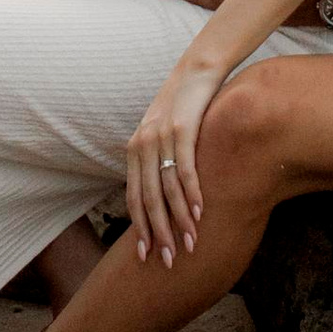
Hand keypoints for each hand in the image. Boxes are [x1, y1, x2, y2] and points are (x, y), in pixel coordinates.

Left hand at [126, 56, 217, 263]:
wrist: (198, 70)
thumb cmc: (184, 108)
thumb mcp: (164, 136)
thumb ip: (160, 163)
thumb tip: (163, 200)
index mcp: (134, 150)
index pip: (133, 198)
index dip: (140, 229)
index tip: (147, 256)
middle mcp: (142, 145)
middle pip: (148, 199)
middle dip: (159, 233)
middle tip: (169, 261)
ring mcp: (160, 137)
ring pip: (166, 189)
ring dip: (179, 220)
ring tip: (191, 244)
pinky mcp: (182, 129)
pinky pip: (185, 169)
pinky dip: (191, 194)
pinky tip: (199, 214)